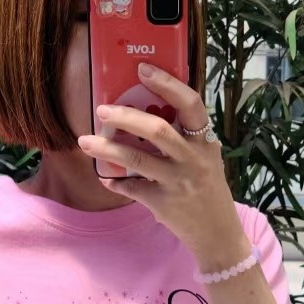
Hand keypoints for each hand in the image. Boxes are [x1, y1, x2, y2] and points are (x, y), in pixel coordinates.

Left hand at [76, 62, 241, 262]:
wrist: (218, 234)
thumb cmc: (207, 189)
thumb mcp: (206, 158)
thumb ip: (184, 138)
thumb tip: (147, 111)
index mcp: (204, 142)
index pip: (190, 104)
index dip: (167, 84)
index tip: (143, 69)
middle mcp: (193, 159)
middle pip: (157, 130)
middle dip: (125, 117)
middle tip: (102, 109)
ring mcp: (177, 182)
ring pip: (137, 159)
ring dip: (107, 148)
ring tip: (85, 141)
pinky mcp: (163, 203)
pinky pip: (132, 188)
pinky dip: (116, 182)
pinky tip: (107, 178)